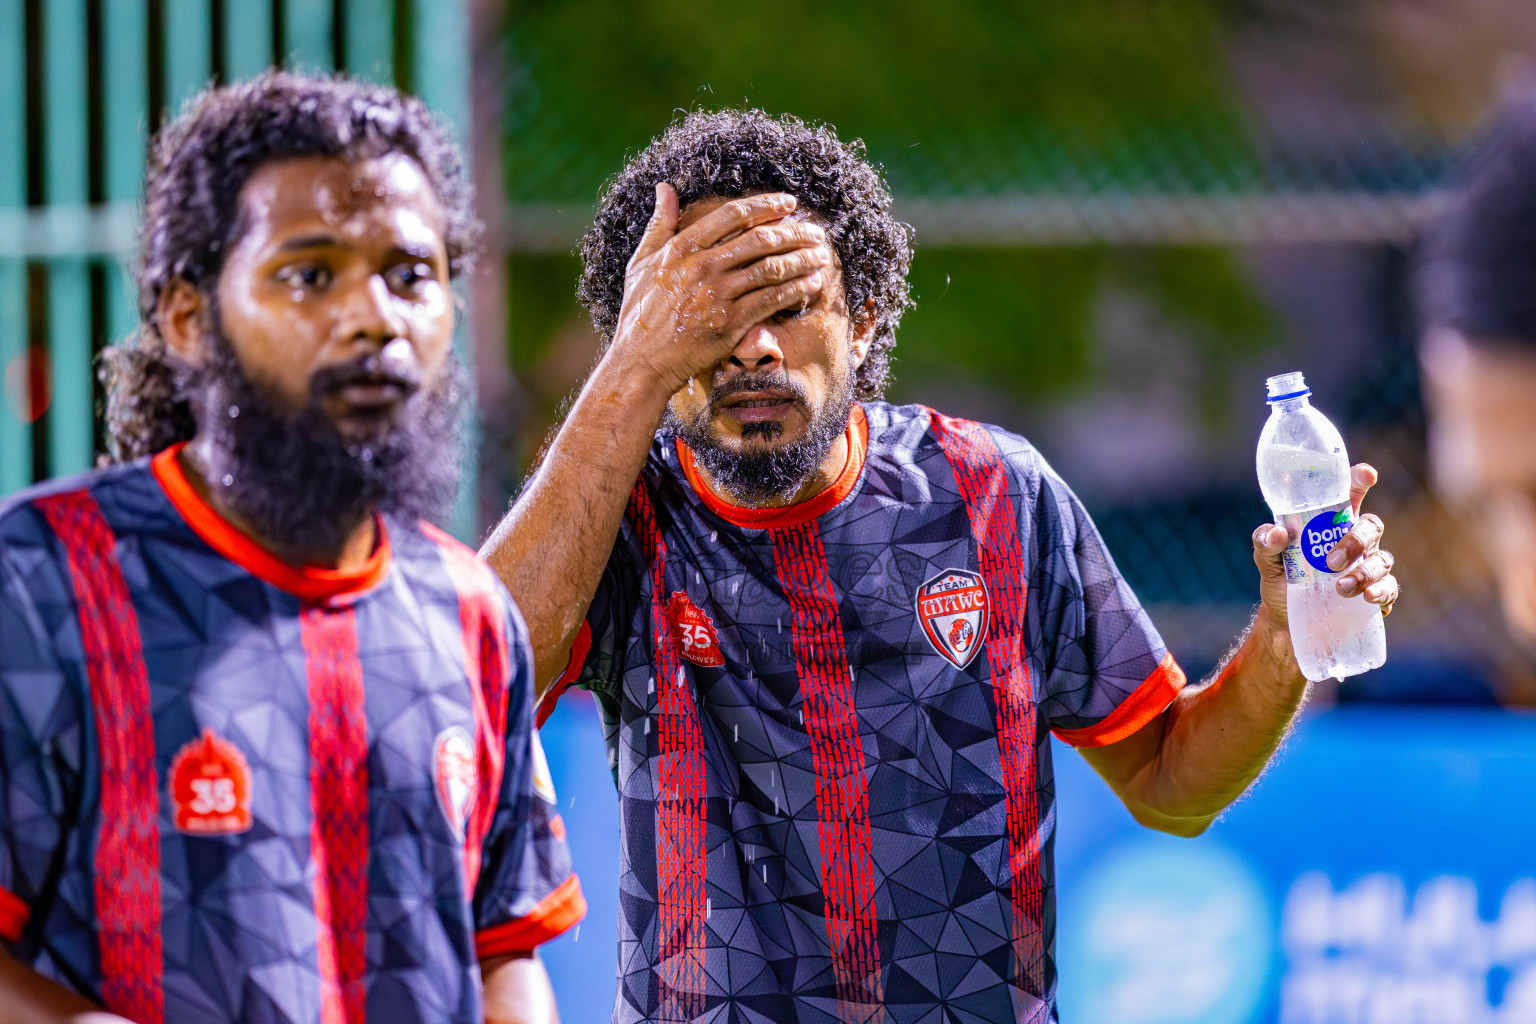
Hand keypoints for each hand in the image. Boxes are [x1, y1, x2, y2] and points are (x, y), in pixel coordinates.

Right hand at [608, 184, 833, 392]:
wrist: (641, 361)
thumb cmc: (639, 314)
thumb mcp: (641, 263)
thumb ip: (658, 224)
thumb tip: (664, 188)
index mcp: (683, 248)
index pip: (733, 215)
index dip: (766, 205)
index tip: (788, 203)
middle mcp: (703, 267)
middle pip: (760, 239)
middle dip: (794, 232)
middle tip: (815, 232)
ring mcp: (718, 295)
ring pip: (771, 268)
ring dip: (802, 259)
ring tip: (821, 255)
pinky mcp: (730, 322)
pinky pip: (771, 300)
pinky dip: (796, 289)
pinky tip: (811, 284)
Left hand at [1253, 463, 1399, 629]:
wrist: (1285, 622)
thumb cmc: (1281, 579)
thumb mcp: (1266, 560)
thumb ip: (1266, 542)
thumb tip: (1278, 533)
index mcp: (1331, 524)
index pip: (1351, 494)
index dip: (1361, 480)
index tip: (1366, 475)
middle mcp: (1355, 541)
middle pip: (1371, 527)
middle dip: (1356, 542)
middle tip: (1332, 562)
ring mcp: (1368, 566)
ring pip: (1382, 560)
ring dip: (1365, 573)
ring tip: (1342, 589)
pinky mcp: (1375, 593)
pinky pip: (1389, 589)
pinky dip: (1382, 593)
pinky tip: (1368, 599)